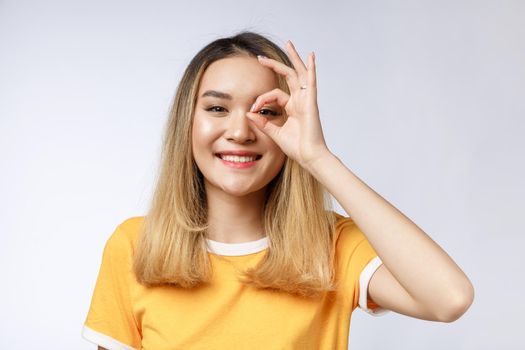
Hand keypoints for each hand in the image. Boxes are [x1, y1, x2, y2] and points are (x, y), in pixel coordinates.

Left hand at [245, 40, 330, 168]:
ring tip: (288, 43)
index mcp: (292, 107)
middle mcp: (300, 101)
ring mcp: (306, 100)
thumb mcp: (274, 132)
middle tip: (261, 57)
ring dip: (293, 58)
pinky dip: (311, 69)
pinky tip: (310, 56)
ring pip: (298, 73)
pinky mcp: (311, 102)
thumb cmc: (296, 147)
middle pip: (288, 76)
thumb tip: (248, 112)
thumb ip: (262, 122)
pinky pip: (310, 82)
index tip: (252, 109)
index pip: (274, 94)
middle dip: (275, 65)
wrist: (309, 156)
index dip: (261, 99)